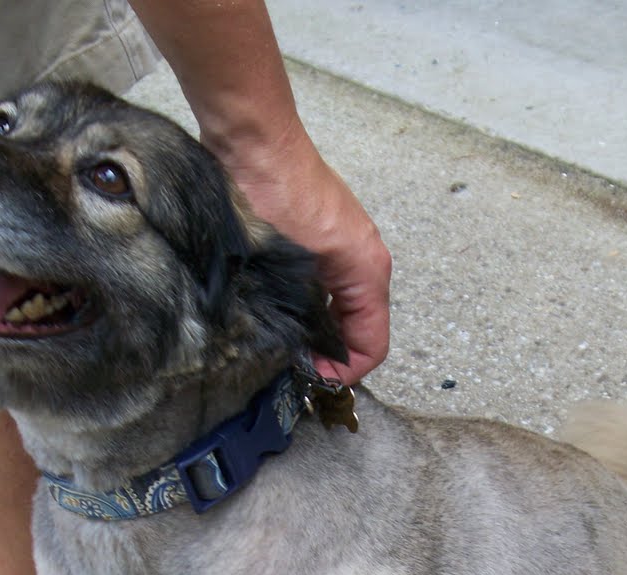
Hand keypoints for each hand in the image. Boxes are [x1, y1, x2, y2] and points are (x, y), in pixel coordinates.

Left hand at [216, 128, 391, 384]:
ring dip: (317, 333)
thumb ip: (309, 318)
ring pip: (342, 309)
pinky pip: (325, 288)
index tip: (308, 380)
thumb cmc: (275, 196)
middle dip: (330, 355)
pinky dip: (308, 309)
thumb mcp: (295, 270)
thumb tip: (305, 354)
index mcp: (368, 270)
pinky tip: (278, 313)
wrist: (254, 143)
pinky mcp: (319, 239)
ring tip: (283, 346)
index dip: (343, 373)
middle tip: (291, 370)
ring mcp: (343, 247)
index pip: (372, 345)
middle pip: (360, 329)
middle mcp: (363, 260)